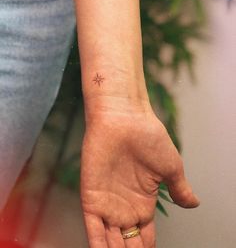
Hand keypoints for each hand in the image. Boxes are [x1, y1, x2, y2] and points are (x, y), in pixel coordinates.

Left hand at [80, 98, 199, 247]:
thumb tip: (194, 204)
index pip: (144, 235)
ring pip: (110, 241)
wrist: (125, 119)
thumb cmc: (149, 138)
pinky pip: (93, 229)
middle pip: (127, 242)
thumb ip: (180, 189)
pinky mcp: (92, 198)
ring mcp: (108, 203)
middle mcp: (124, 206)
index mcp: (143, 202)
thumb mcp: (171, 167)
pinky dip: (97, 246)